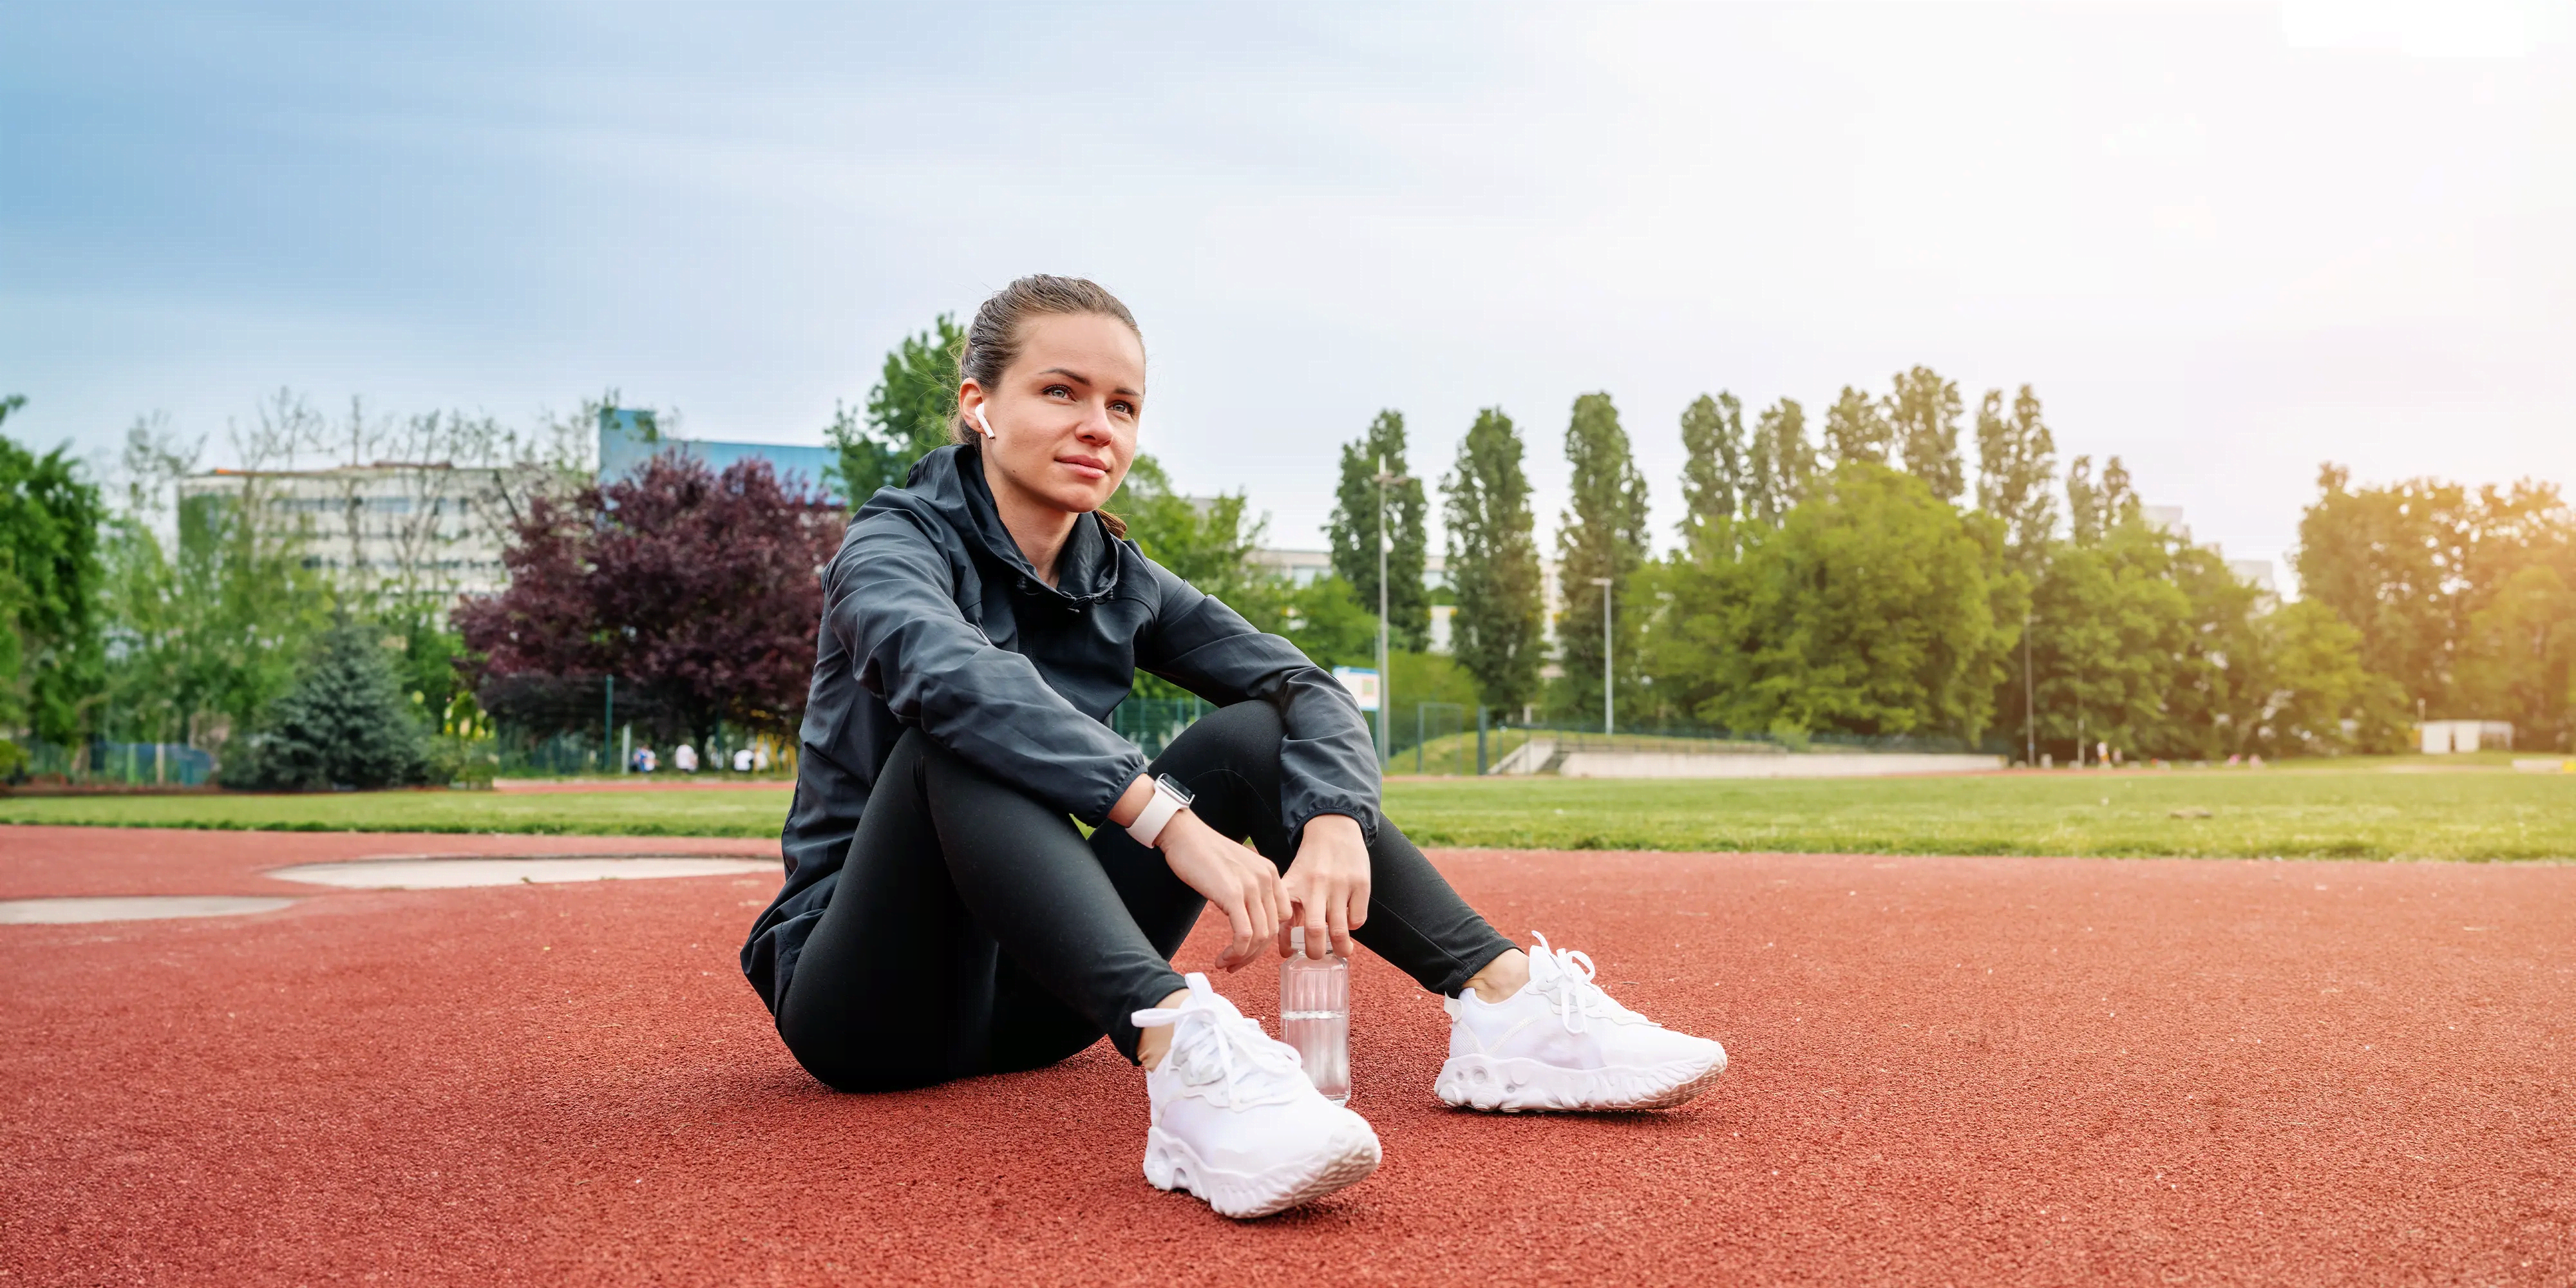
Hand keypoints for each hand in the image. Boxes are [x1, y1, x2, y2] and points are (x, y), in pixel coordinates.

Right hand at [1154, 809, 1284, 971]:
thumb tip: (1246, 923)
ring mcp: (1251, 886)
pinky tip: (1222, 958)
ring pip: (1260, 936)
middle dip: (1254, 954)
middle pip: (1273, 930)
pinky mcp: (1233, 895)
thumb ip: (1248, 891)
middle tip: (1235, 964)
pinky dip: (1236, 952)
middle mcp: (1266, 879)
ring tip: (1226, 963)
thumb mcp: (1237, 871)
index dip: (1267, 939)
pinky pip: (1244, 934)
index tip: (1248, 949)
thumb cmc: (1204, 854)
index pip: (1282, 917)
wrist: (1184, 835)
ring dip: (1243, 957)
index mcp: (1270, 873)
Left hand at [1278, 814, 1369, 959]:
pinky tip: (1349, 922)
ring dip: (1341, 947)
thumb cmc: (1310, 863)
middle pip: (1315, 930)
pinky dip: (1354, 927)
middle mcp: (1316, 885)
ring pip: (1340, 930)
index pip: (1284, 921)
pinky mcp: (1360, 883)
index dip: (1284, 943)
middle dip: (1316, 952)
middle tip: (1317, 958)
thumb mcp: (1293, 881)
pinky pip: (1358, 919)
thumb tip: (1285, 951)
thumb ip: (1289, 912)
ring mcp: (1340, 884)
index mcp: (1294, 884)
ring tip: (1342, 951)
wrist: (1333, 829)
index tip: (1289, 955)